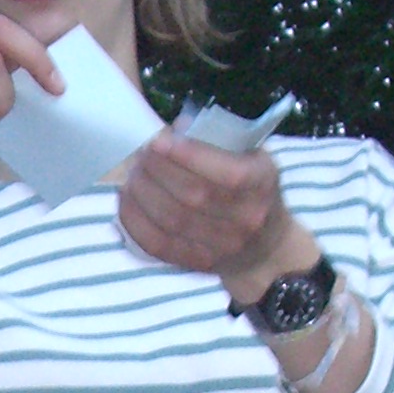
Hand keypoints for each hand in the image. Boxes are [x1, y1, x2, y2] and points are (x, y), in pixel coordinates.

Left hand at [118, 131, 317, 300]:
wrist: (266, 246)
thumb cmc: (252, 189)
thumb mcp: (251, 157)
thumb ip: (219, 141)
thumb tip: (175, 129)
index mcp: (261, 184)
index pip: (227, 174)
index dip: (188, 156)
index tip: (159, 140)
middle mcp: (246, 219)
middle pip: (193, 196)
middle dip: (158, 170)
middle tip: (140, 153)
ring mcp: (223, 246)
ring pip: (171, 220)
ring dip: (142, 192)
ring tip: (132, 173)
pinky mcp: (199, 263)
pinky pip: (158, 243)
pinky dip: (136, 220)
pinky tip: (127, 199)